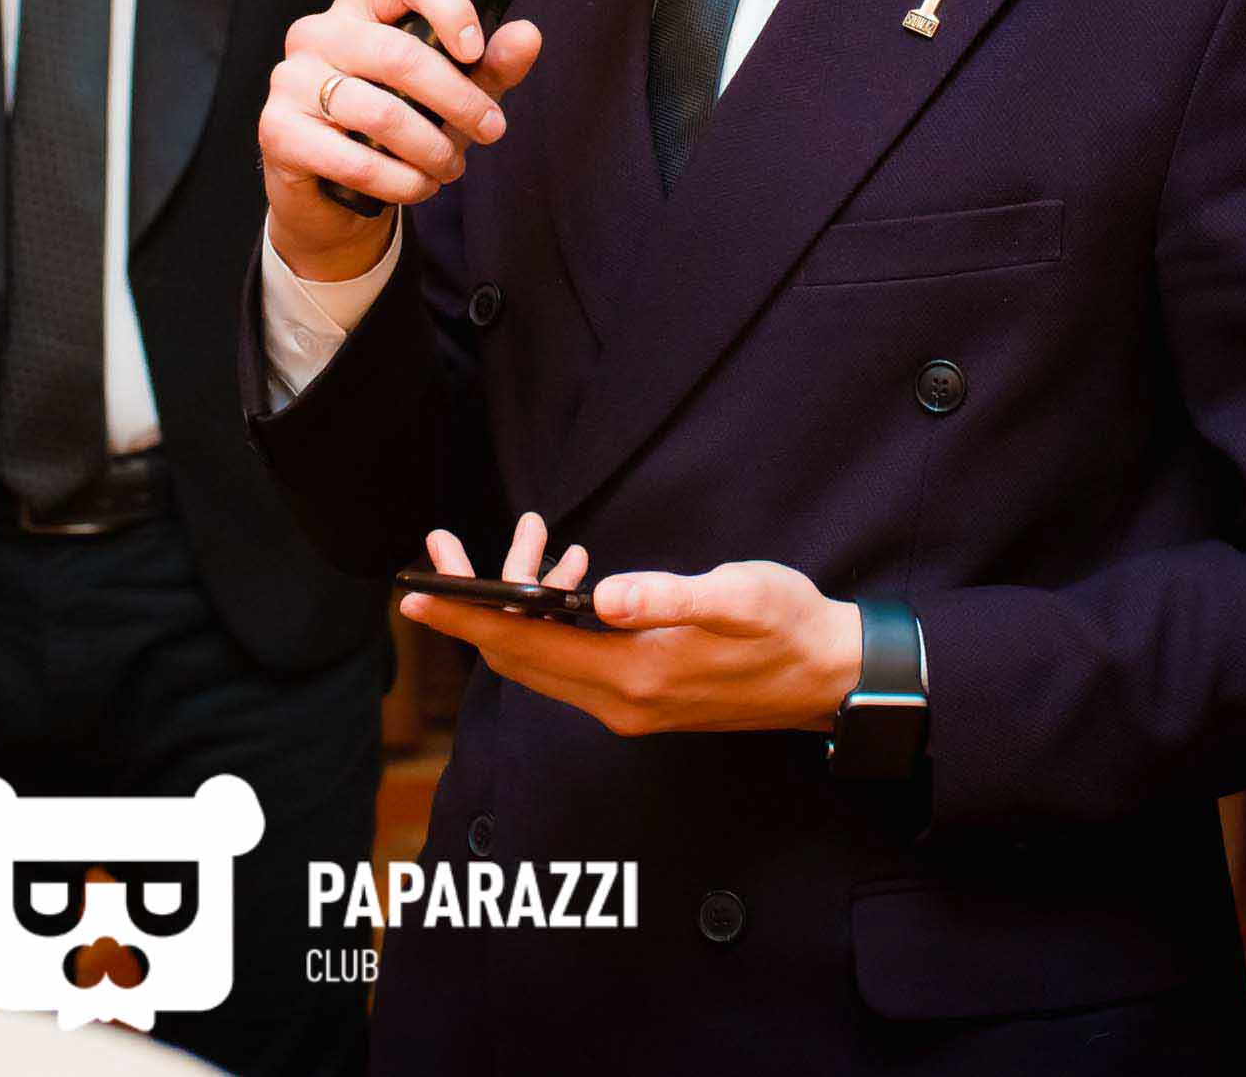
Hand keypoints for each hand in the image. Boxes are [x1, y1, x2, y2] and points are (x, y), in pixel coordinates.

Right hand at [260, 0, 537, 281]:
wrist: (329, 197)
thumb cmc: (391, 134)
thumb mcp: (449, 96)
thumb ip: (488, 66)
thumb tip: (528, 36)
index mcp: (361, 8)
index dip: (448, 6)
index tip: (477, 50)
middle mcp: (319, 33)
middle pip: (399, 53)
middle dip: (459, 99)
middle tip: (491, 129)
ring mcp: (292, 80)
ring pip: (379, 112)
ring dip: (431, 149)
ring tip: (451, 167)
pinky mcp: (278, 131)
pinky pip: (352, 159)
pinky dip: (399, 181)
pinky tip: (417, 186)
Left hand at [400, 514, 863, 737]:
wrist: (832, 676)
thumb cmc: (790, 627)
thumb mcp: (739, 598)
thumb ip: (670, 598)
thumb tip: (604, 597)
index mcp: (633, 678)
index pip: (522, 648)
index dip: (463, 620)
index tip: (413, 596)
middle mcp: (618, 703)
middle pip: (516, 656)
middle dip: (473, 603)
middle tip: (443, 548)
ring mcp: (627, 705)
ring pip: (541, 656)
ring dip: (518, 603)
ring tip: (529, 539)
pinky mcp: (640, 696)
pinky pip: (572, 658)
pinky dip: (555, 616)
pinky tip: (575, 574)